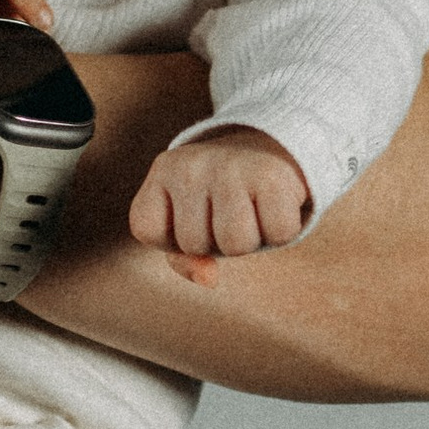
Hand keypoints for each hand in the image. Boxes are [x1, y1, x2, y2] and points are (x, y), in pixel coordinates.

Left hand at [127, 124, 311, 279]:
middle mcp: (191, 165)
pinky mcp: (272, 176)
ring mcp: (231, 168)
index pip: (147, 230)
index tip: (193, 213)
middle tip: (230, 209)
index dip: (171, 237)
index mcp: (164, 169)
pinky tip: (274, 203)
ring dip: (250, 239)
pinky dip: (281, 230)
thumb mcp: (189, 220)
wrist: (274, 150)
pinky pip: (278, 235)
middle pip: (194, 244)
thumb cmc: (223, 196)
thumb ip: (184, 258)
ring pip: (235, 245)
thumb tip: (208, 279)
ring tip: (251, 208)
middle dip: (216, 239)